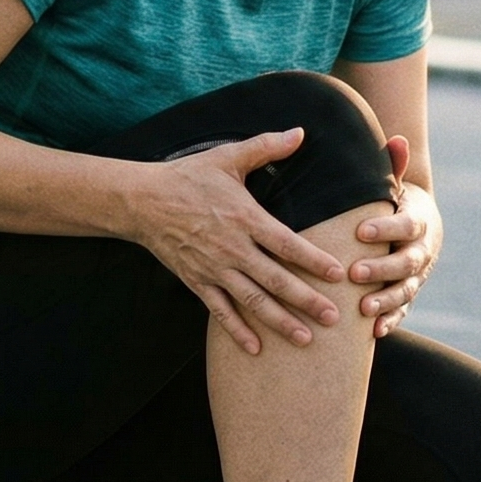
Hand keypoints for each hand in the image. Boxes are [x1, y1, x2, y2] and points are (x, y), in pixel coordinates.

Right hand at [132, 129, 347, 355]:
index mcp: (244, 218)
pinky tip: (256, 349)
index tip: (338, 274)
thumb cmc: (189, 177)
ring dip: (279, 321)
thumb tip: (300, 132)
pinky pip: (220, 311)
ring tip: (305, 338)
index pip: (286, 244)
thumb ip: (266, 146)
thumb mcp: (228, 157)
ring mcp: (213, 268)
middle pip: (275, 279)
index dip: (314, 260)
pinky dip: (237, 331)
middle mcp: (232, 248)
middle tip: (333, 317)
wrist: (142, 201)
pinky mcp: (197, 281)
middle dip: (306, 300)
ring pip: (252, 300)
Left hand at [349, 136, 438, 337]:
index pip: (406, 224)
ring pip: (407, 290)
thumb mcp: (395, 183)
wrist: (416, 222)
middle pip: (407, 262)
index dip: (386, 228)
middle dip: (382, 269)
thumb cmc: (393, 200)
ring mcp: (418, 275)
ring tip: (363, 308)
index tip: (360, 230)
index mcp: (418, 220)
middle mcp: (422, 250)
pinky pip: (404, 310)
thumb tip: (397, 140)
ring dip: (387, 300)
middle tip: (354, 272)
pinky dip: (391, 320)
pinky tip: (374, 332)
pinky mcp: (410, 293)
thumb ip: (394, 166)